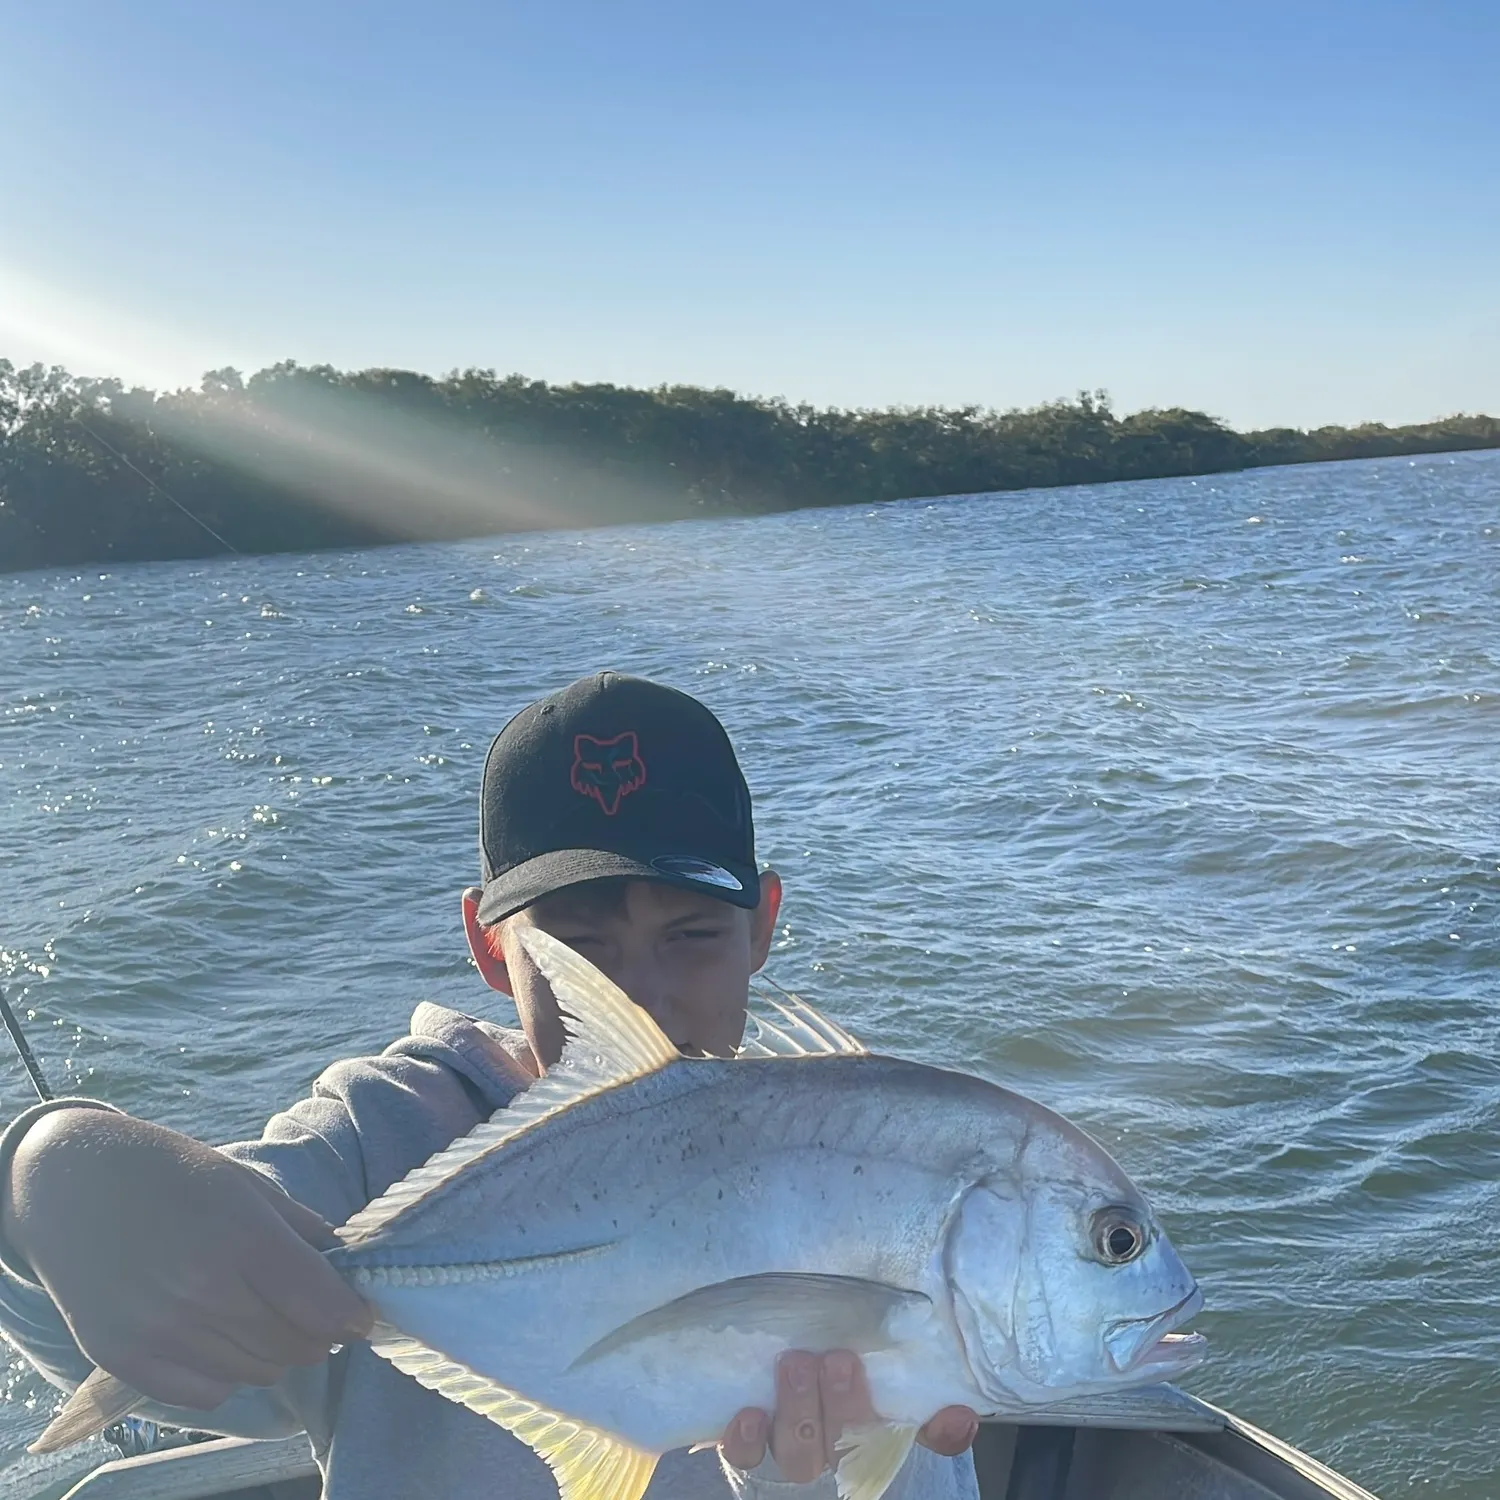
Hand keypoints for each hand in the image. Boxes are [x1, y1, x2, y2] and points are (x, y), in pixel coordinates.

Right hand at [4, 1109, 372, 1410]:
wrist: (70, 1183)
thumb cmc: (167, 1172)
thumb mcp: (245, 1183)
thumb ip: (300, 1229)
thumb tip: (345, 1268)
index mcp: (239, 1237)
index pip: (320, 1304)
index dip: (352, 1315)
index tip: (362, 1314)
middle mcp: (200, 1292)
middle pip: (293, 1346)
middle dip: (319, 1334)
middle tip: (317, 1314)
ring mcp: (159, 1333)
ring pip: (256, 1374)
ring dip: (277, 1353)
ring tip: (267, 1318)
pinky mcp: (124, 1360)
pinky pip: (205, 1394)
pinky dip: (229, 1374)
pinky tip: (222, 1337)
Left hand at [718, 1349, 978, 1480]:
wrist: (768, 1344)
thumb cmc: (829, 1338)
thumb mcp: (869, 1340)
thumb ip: (906, 1362)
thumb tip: (958, 1401)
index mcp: (879, 1422)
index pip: (925, 1436)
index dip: (942, 1431)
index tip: (952, 1413)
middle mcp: (841, 1444)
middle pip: (851, 1446)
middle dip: (847, 1407)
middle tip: (840, 1360)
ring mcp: (796, 1445)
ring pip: (801, 1455)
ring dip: (800, 1412)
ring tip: (795, 1364)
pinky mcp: (751, 1443)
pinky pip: (747, 1457)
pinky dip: (748, 1441)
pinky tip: (749, 1416)